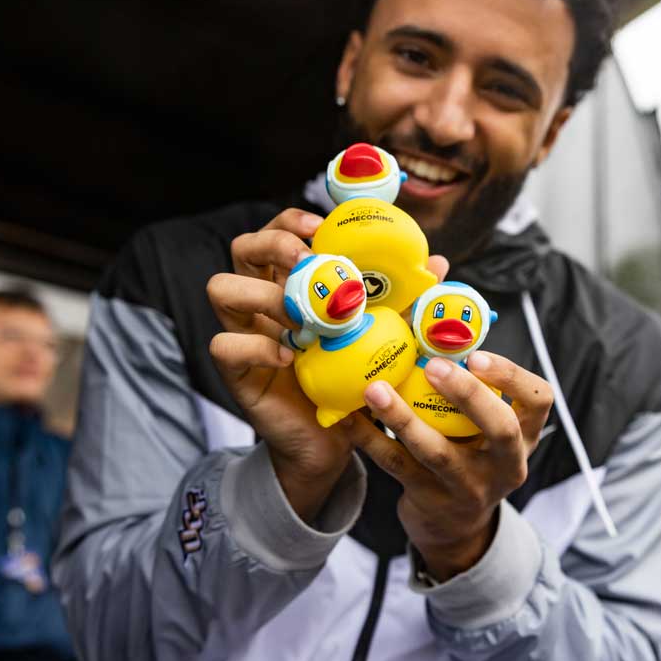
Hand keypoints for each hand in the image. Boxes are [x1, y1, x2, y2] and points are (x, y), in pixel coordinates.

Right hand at [207, 209, 448, 521]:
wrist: (335, 439)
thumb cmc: (354, 379)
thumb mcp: (383, 335)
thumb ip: (405, 300)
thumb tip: (439, 263)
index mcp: (293, 281)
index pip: (277, 230)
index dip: (293, 221)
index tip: (322, 228)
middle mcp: (262, 299)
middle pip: (243, 247)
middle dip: (274, 244)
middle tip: (310, 262)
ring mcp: (245, 332)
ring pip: (221, 288)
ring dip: (264, 294)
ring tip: (301, 318)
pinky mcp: (236, 371)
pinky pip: (225, 345)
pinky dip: (257, 346)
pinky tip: (291, 358)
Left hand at [354, 351, 551, 579]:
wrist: (454, 527)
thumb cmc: (469, 456)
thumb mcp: (485, 430)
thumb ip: (473, 390)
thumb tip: (430, 325)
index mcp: (524, 436)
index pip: (539, 400)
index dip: (512, 376)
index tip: (476, 356)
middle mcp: (505, 464)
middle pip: (499, 428)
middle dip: (468, 394)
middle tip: (434, 365)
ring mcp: (469, 487)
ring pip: (438, 452)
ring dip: (402, 417)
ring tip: (374, 389)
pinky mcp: (431, 500)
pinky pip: (398, 466)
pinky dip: (371, 439)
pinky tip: (349, 417)